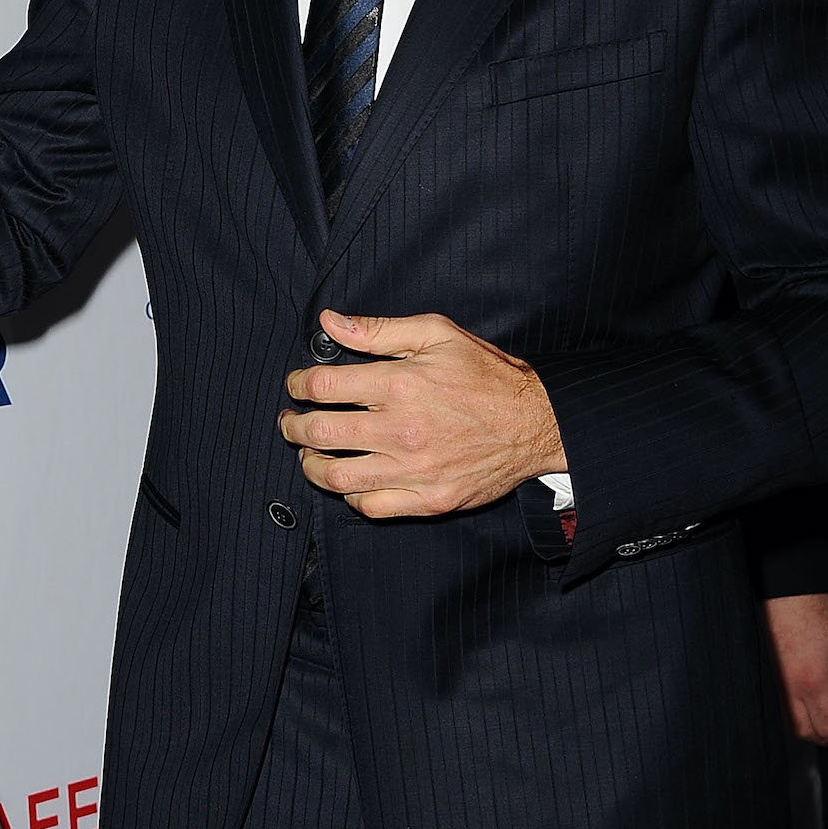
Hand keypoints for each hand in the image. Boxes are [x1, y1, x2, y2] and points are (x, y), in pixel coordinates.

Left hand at [279, 309, 567, 518]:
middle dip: (293, 426)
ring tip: (310, 452)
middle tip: (290, 422)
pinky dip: (348, 495)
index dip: (297, 384)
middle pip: (320, 432)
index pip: (322, 386)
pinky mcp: (428, 500)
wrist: (537, 423)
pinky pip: (369, 506)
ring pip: (336, 476)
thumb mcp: (437, 334)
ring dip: (311, 464)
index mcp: (400, 384)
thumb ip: (379, 330)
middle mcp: (401, 429)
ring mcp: (414, 470)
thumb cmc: (486, 376)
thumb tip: (330, 322)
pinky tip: (348, 479)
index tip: (296, 385)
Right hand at [763, 592, 827, 759]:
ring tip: (824, 726)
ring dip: (807, 729)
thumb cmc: (816, 606)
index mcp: (813, 679)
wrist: (782, 583)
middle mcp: (788, 684)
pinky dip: (793, 713)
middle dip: (824, 740)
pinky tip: (804, 707)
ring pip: (787, 719)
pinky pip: (778, 703)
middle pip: (804, 730)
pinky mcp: (764, 669)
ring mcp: (773, 677)